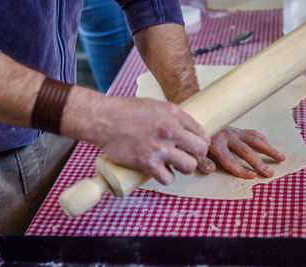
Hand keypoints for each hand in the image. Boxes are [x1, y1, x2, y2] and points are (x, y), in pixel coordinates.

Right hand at [70, 94, 209, 184]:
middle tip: (189, 156)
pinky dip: (165, 177)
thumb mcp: (155, 106)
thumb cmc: (126, 111)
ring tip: (175, 165)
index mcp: (174, 113)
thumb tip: (185, 130)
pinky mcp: (146, 162)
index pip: (201, 132)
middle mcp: (169, 130)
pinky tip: (160, 171)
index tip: (197, 147)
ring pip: (188, 166)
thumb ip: (172, 118)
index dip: (202, 142)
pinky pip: (167, 178)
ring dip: (184, 168)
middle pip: (200, 150)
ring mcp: (159, 147)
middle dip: (197, 155)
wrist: (103, 119)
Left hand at [197, 127, 284, 177]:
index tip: (252, 176)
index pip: (229, 160)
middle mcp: (227, 137)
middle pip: (245, 151)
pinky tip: (269, 145)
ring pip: (254, 140)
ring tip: (281, 158)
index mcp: (216, 144)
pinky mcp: (238, 129)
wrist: (200, 121)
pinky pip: (252, 133)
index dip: (240, 169)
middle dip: (258, 163)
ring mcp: (234, 132)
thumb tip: (210, 169)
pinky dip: (261, 139)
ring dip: (268, 150)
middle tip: (270, 174)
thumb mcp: (196, 152)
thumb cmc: (199, 141)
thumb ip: (202, 161)